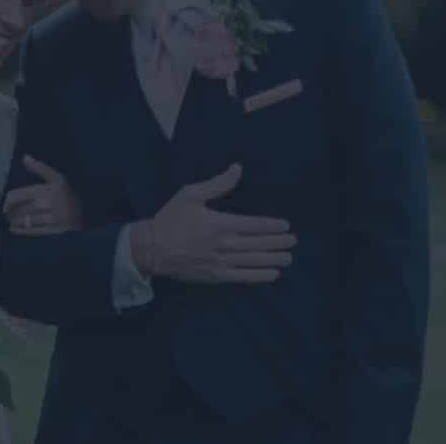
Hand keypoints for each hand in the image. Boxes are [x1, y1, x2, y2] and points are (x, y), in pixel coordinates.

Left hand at [3, 155, 82, 234]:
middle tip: (7, 214)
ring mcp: (52, 218)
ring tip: (11, 222)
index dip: (7, 202)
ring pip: (26, 221)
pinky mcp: (56, 230)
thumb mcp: (57, 177)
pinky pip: (34, 231)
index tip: (5, 205)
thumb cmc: (70, 193)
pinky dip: (22, 231)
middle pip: (20, 210)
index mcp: (46, 189)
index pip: (16, 196)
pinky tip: (15, 230)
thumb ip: (39, 168)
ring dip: (15, 222)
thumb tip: (25, 157)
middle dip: (11, 213)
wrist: (90, 210)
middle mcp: (48, 203)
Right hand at [131, 164, 295, 282]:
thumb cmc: (170, 218)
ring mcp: (220, 262)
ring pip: (253, 261)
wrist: (151, 248)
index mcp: (220, 223)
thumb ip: (218, 183)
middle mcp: (224, 244)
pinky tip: (272, 274)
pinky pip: (242, 277)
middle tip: (293, 241)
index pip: (254, 225)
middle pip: (258, 244)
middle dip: (278, 242)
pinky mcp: (214, 276)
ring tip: (288, 257)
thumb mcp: (191, 194)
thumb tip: (238, 168)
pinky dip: (259, 276)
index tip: (285, 225)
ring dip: (273, 259)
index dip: (272, 226)